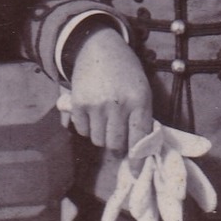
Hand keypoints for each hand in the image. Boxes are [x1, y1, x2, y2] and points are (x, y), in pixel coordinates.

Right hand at [68, 28, 152, 154]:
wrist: (99, 47)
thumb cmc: (126, 71)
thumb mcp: (142, 90)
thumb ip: (142, 118)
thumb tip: (138, 151)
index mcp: (140, 100)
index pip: (139, 139)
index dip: (138, 160)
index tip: (137, 173)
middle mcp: (118, 104)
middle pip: (115, 144)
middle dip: (117, 143)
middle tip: (117, 131)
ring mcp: (96, 104)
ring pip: (97, 140)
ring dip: (101, 135)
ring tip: (105, 118)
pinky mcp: (78, 104)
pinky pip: (82, 131)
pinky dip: (86, 127)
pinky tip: (92, 111)